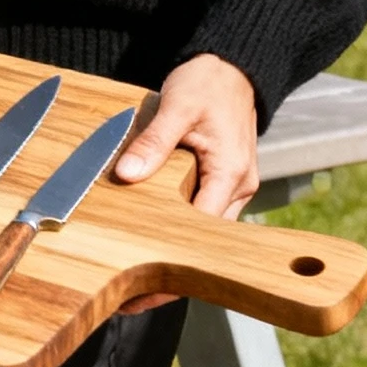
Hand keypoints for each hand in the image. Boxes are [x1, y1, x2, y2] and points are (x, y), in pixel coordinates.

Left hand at [112, 53, 259, 311]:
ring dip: (172, 256)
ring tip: (132, 282)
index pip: (202, 236)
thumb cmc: (209, 82)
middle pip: (205, 246)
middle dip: (170, 275)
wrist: (234, 66)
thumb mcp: (177, 106)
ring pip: (203, 236)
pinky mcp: (223, 185)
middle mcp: (238, 188)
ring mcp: (233, 189)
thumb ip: (153, 142)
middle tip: (129, 299)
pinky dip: (176, 234)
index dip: (172, 266)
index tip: (143, 291)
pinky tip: (148, 246)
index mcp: (230, 174)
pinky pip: (200, 218)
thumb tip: (128, 174)